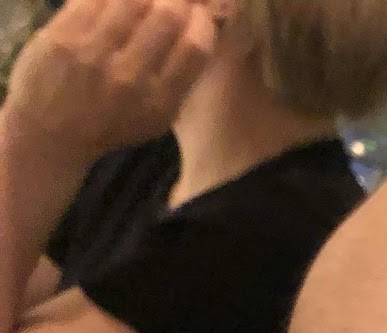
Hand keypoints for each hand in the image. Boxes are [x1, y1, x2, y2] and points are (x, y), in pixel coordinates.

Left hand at [4, 0, 214, 167]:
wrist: (51, 132)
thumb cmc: (111, 125)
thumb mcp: (158, 118)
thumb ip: (180, 79)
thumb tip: (200, 28)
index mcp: (159, 100)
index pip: (194, 47)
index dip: (202, 21)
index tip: (199, 14)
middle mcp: (129, 76)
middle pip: (167, 16)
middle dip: (176, 1)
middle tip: (173, 1)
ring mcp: (92, 53)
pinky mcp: (62, 35)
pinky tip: (115, 1)